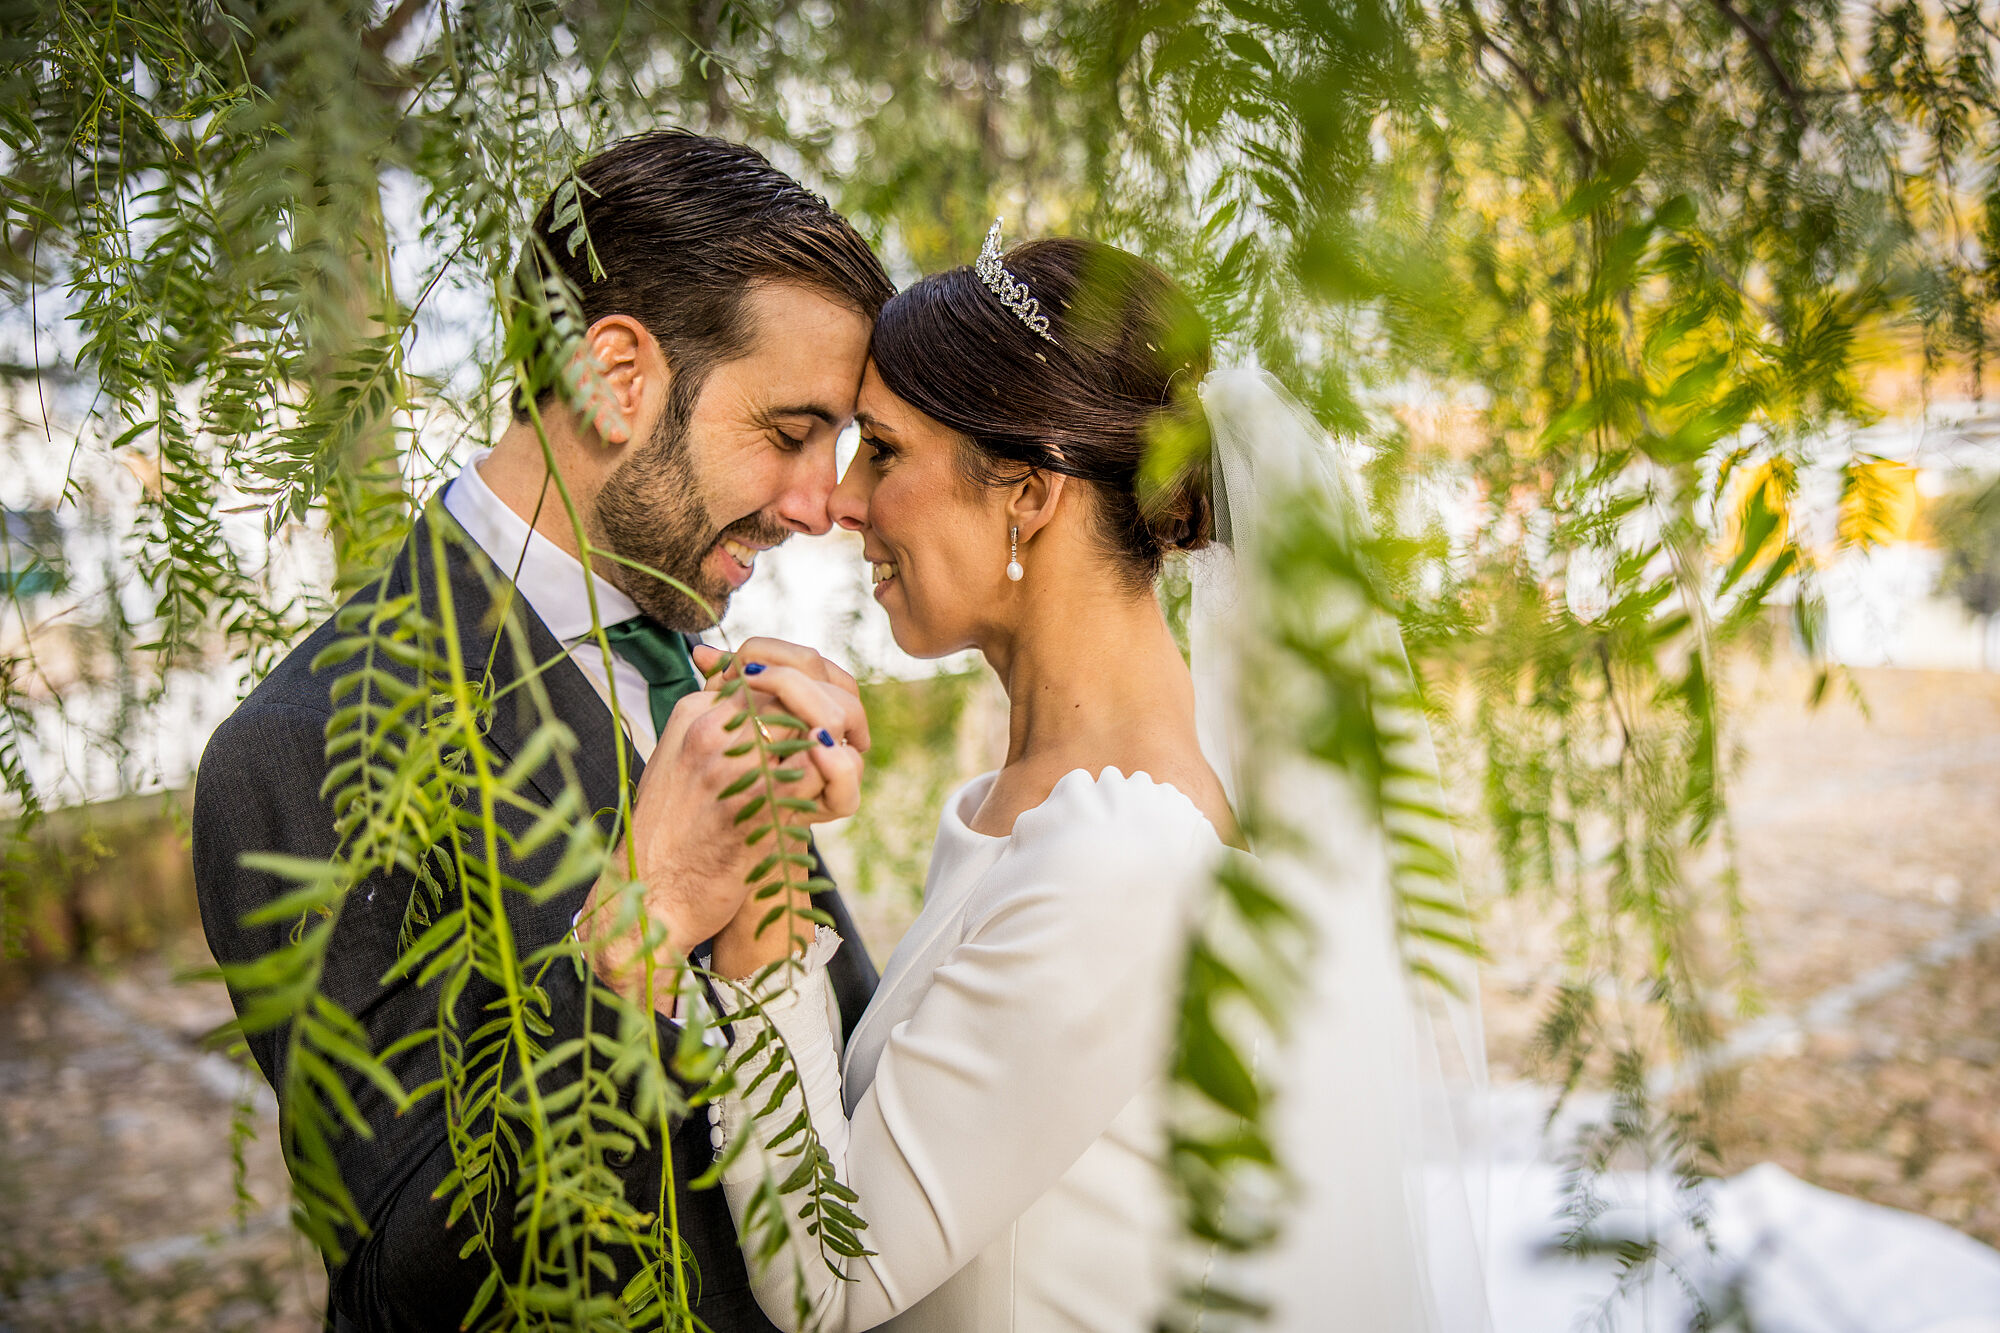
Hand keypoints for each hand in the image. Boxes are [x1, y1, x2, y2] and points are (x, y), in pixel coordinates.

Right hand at [577, 644, 865, 1003]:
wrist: (649, 897)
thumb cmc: (670, 833)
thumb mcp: (682, 762)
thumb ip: (719, 723)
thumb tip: (752, 689)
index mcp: (695, 711)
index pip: (765, 667)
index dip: (804, 685)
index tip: (815, 716)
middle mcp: (713, 727)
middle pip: (795, 684)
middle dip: (832, 706)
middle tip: (842, 737)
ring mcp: (735, 763)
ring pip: (815, 722)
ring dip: (836, 745)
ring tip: (833, 766)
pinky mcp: (760, 805)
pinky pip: (820, 773)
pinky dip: (835, 781)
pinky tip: (824, 799)